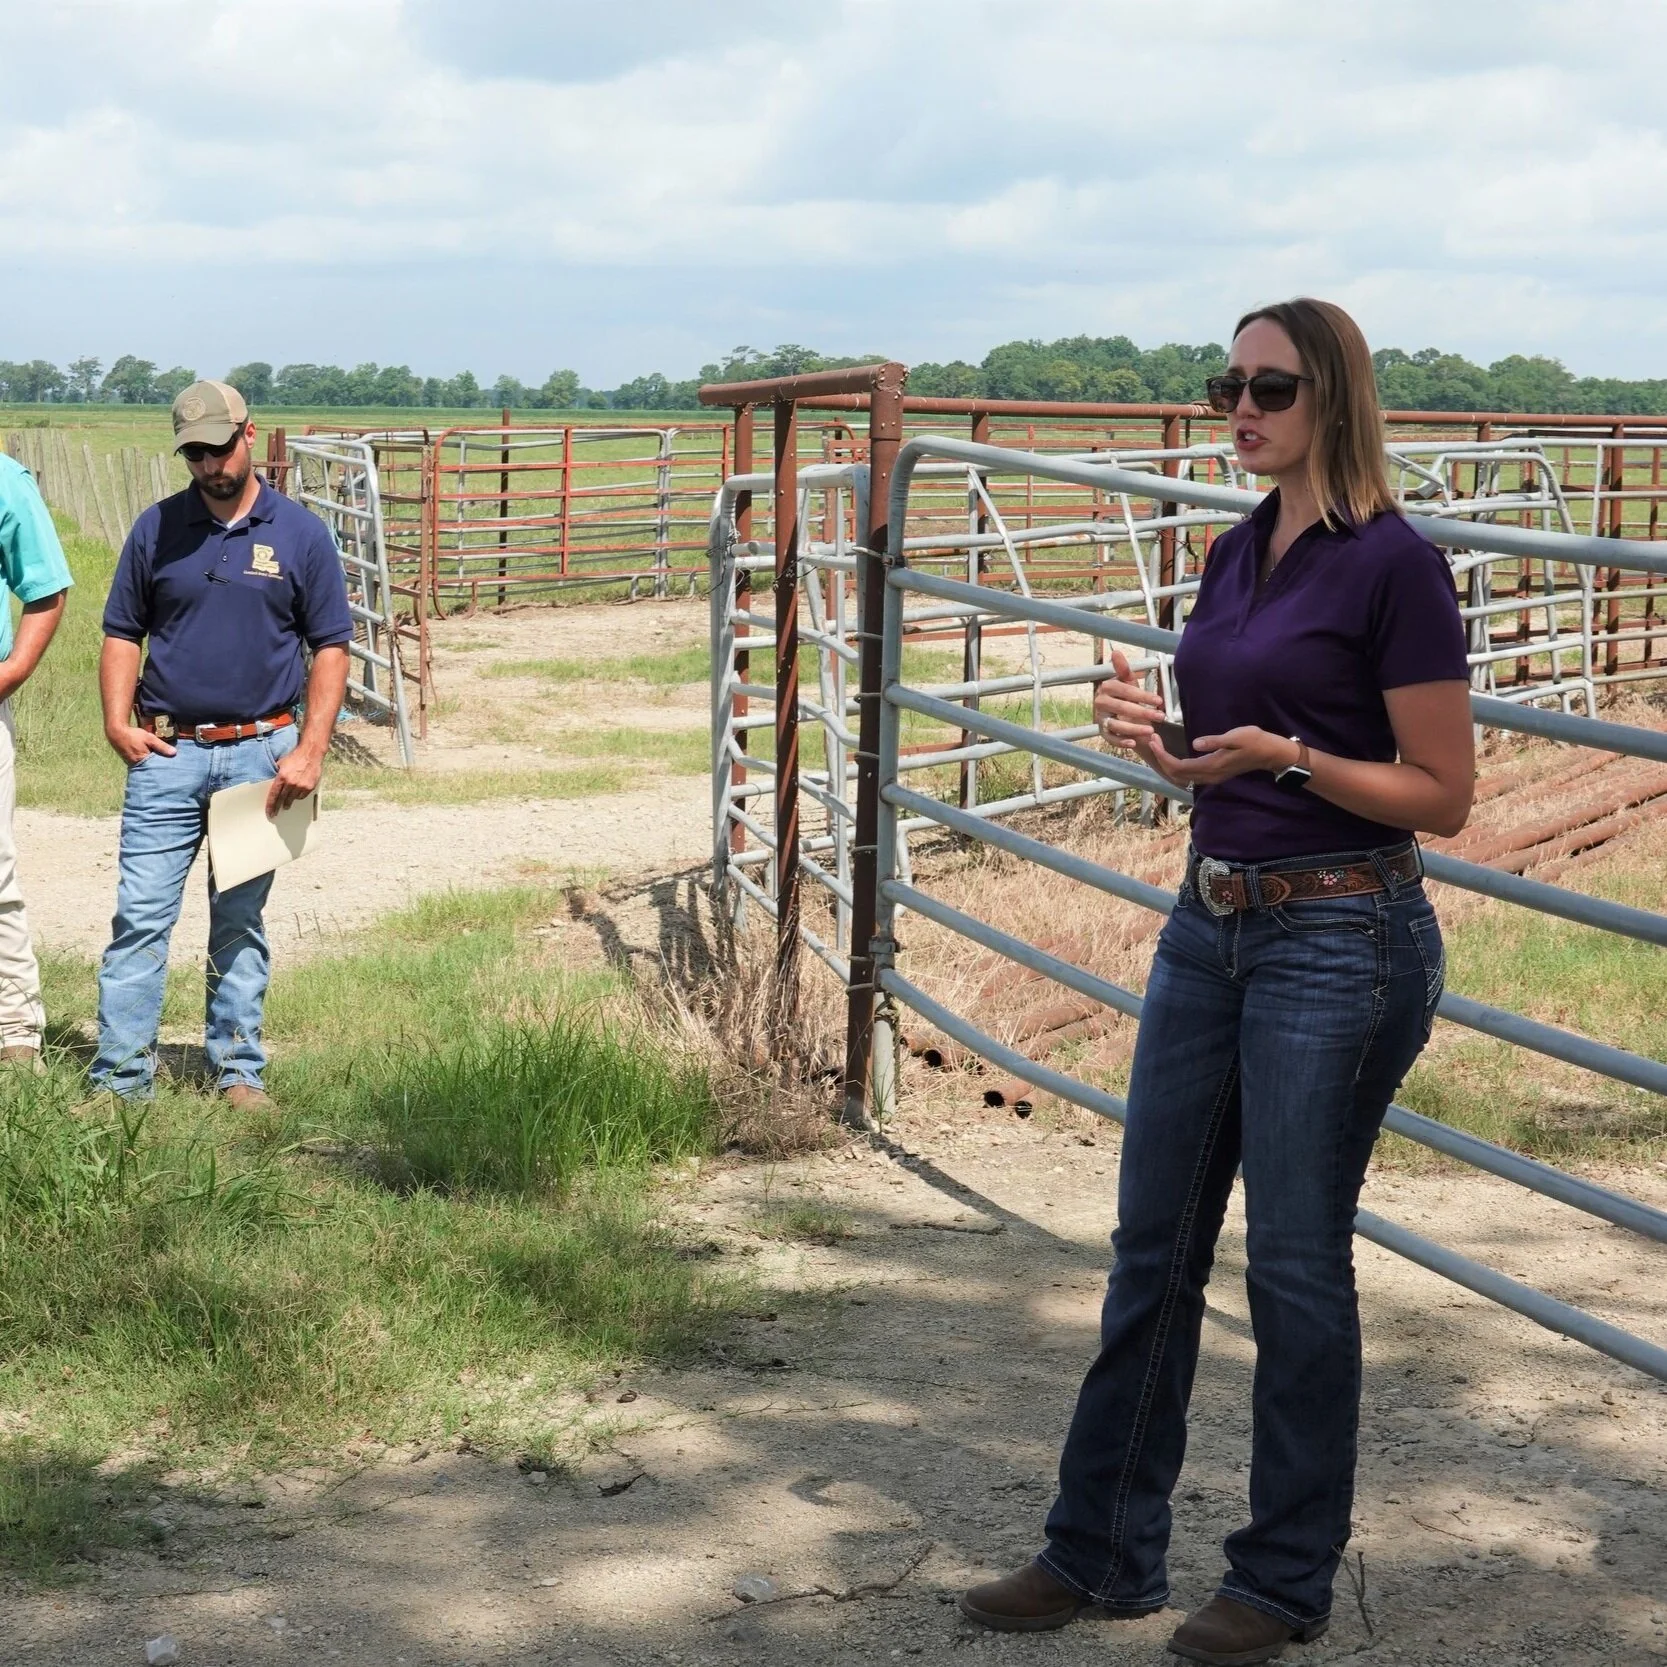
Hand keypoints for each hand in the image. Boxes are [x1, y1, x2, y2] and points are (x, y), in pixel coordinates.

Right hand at [106, 724, 175, 764]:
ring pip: (148, 768)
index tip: (175, 770)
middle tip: (173, 770)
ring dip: (156, 767)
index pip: (158, 768)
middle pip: (153, 770)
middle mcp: (138, 766)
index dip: (166, 769)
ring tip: (167, 767)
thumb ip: (161, 746)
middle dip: (162, 769)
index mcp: (143, 761)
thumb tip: (174, 753)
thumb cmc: (133, 735)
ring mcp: (135, 765)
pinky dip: (149, 764)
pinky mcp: (133, 762)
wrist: (117, 733)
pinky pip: (144, 765)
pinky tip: (156, 762)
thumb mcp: (149, 738)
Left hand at [267, 745, 322, 815]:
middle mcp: (291, 783)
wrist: (310, 753)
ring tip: (287, 804)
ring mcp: (301, 785)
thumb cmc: (295, 757)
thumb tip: (273, 784)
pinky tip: (297, 794)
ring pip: (293, 799)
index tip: (270, 812)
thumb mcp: (281, 764)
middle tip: (276, 811)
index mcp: (282, 777)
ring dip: (289, 802)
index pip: (274, 795)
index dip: (271, 805)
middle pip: (283, 799)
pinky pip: (302, 796)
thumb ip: (277, 775)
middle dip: (279, 806)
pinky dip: (299, 796)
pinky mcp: (309, 786)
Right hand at [1092, 648, 1164, 747]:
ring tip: (1151, 731)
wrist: (1123, 715)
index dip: (1142, 696)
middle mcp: (1100, 702)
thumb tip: (1116, 652)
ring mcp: (1101, 719)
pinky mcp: (1103, 733)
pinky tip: (1134, 743)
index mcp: (1107, 687)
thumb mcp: (1129, 683)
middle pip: (1121, 707)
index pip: (1124, 690)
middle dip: (1142, 712)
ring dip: (1134, 728)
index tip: (1159, 701)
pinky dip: (1121, 742)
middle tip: (1161, 717)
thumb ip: (1124, 670)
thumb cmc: (1127, 697)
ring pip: (1116, 725)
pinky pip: (1110, 739)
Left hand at [1167, 726, 1296, 786]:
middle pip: (1176, 775)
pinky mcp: (1215, 774)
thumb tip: (1195, 743)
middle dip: (1161, 759)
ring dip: (1167, 764)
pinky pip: (1189, 775)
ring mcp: (1212, 777)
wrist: (1271, 754)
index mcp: (1212, 766)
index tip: (1154, 741)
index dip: (1163, 756)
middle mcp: (1209, 776)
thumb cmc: (1255, 741)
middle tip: (1152, 740)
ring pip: (1181, 777)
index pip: (1179, 767)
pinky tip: (1172, 755)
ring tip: (1159, 746)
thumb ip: (1215, 741)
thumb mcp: (1236, 736)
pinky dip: (1176, 767)